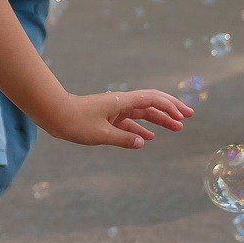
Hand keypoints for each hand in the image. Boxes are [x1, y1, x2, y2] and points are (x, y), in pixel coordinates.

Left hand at [46, 89, 192, 148]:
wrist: (54, 115)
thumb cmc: (75, 123)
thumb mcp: (100, 134)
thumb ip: (123, 138)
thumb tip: (143, 142)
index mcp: (121, 102)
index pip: (152, 100)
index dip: (170, 107)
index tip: (184, 116)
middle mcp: (121, 103)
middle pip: (152, 103)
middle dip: (171, 109)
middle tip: (189, 116)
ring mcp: (115, 110)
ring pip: (143, 113)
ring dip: (160, 120)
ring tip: (176, 128)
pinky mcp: (108, 118)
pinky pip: (130, 122)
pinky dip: (141, 128)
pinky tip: (149, 138)